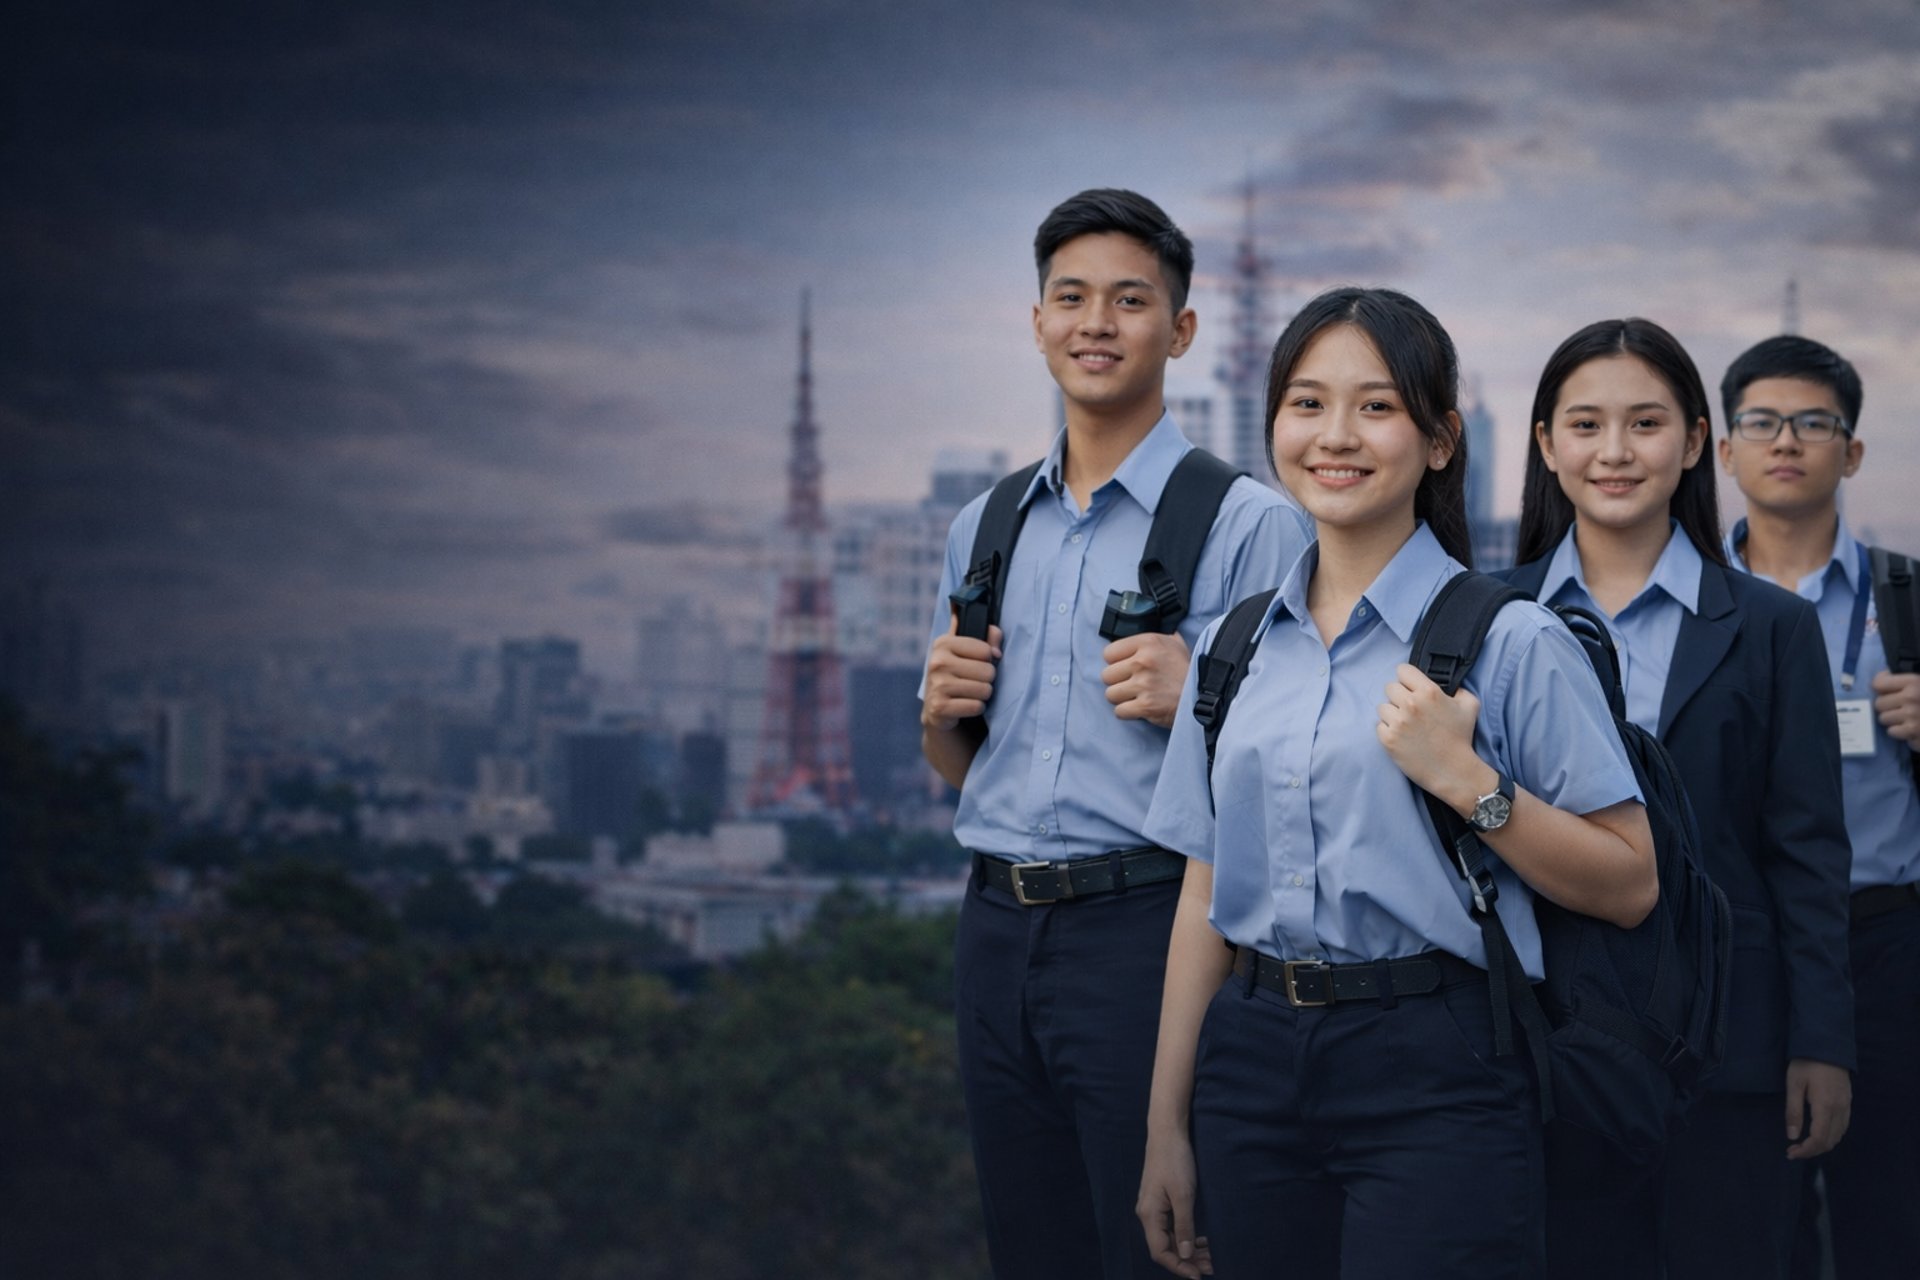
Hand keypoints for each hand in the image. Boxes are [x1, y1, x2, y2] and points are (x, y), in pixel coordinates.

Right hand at [922, 614, 1000, 731]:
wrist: (934, 707)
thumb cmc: (955, 675)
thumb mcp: (967, 651)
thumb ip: (988, 637)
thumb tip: (997, 646)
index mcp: (943, 643)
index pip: (986, 650)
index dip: (986, 660)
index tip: (973, 664)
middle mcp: (937, 662)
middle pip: (988, 671)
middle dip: (986, 680)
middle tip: (971, 682)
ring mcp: (937, 685)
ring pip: (985, 690)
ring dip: (982, 696)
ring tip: (968, 694)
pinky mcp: (940, 707)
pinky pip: (976, 706)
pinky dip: (975, 709)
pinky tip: (964, 706)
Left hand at [1103, 631, 1191, 728]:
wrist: (1205, 695)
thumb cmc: (1188, 670)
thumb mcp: (1175, 644)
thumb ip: (1156, 638)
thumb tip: (1145, 627)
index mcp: (1147, 642)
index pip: (1108, 653)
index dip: (1115, 662)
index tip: (1125, 667)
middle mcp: (1143, 661)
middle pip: (1107, 675)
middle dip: (1117, 682)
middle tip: (1132, 684)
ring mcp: (1143, 684)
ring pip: (1110, 694)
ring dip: (1121, 698)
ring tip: (1136, 696)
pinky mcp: (1145, 706)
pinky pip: (1119, 711)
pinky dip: (1128, 713)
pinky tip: (1140, 708)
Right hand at [1137, 1132, 1212, 1277]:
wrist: (1167, 1132)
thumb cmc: (1175, 1160)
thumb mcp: (1183, 1195)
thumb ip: (1184, 1226)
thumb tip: (1185, 1254)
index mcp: (1149, 1215)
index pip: (1160, 1252)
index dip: (1179, 1267)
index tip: (1199, 1275)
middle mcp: (1147, 1214)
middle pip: (1165, 1247)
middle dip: (1187, 1260)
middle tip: (1212, 1266)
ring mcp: (1153, 1207)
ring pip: (1170, 1238)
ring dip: (1188, 1249)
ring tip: (1210, 1256)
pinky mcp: (1160, 1201)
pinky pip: (1171, 1226)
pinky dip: (1186, 1236)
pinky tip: (1200, 1239)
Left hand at [1376, 663, 1484, 803]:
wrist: (1453, 770)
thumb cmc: (1461, 738)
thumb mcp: (1469, 706)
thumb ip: (1458, 689)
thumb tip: (1449, 685)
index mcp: (1429, 691)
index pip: (1402, 670)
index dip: (1407, 679)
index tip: (1411, 688)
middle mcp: (1411, 703)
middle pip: (1390, 687)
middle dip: (1399, 697)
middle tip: (1410, 710)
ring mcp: (1398, 722)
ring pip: (1382, 707)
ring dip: (1392, 714)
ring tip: (1407, 725)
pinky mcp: (1388, 738)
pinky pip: (1379, 725)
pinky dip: (1388, 731)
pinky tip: (1402, 737)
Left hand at [1785, 1058, 1851, 1158]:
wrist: (1827, 1045)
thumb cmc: (1806, 1063)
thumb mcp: (1794, 1084)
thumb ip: (1793, 1111)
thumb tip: (1792, 1136)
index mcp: (1826, 1106)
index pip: (1819, 1139)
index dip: (1806, 1150)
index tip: (1791, 1153)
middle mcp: (1840, 1110)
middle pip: (1830, 1141)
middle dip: (1812, 1150)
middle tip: (1793, 1151)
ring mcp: (1846, 1106)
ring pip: (1839, 1135)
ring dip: (1822, 1144)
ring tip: (1803, 1144)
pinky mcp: (1848, 1101)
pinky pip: (1843, 1126)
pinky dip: (1832, 1135)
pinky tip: (1819, 1133)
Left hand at [1871, 670, 1919, 744]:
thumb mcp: (1919, 683)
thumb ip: (1902, 680)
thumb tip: (1881, 680)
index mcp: (1913, 681)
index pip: (1878, 684)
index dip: (1881, 688)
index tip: (1887, 691)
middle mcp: (1911, 697)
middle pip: (1879, 703)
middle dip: (1888, 706)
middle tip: (1901, 707)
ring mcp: (1912, 715)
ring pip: (1883, 718)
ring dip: (1893, 720)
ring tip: (1907, 718)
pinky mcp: (1912, 731)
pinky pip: (1891, 731)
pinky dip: (1900, 732)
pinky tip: (1911, 728)